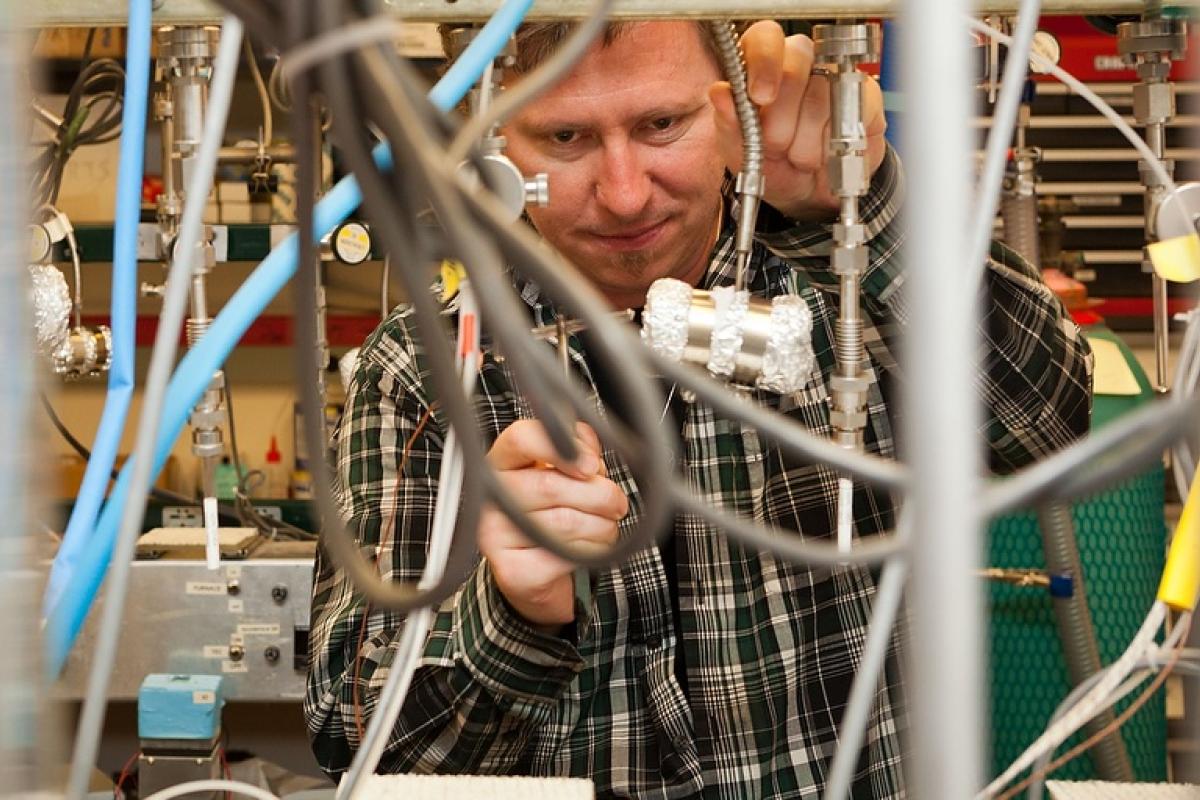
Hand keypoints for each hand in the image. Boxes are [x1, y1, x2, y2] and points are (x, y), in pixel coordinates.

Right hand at [478, 420, 628, 630]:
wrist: (538, 571)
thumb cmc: (555, 510)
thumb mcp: (565, 471)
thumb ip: (577, 446)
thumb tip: (586, 443)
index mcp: (504, 460)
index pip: (522, 438)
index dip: (564, 449)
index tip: (591, 466)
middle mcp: (492, 495)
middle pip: (552, 485)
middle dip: (600, 495)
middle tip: (616, 503)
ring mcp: (495, 534)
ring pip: (566, 523)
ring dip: (603, 526)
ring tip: (604, 526)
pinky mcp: (512, 570)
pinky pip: (565, 556)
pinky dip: (592, 553)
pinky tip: (590, 550)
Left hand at [709, 20, 886, 220]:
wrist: (806, 195)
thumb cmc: (772, 163)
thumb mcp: (741, 150)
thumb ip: (729, 121)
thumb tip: (720, 93)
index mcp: (763, 66)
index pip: (765, 38)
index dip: (764, 63)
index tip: (760, 97)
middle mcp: (801, 64)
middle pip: (795, 63)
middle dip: (781, 116)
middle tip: (775, 144)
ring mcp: (836, 78)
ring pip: (821, 94)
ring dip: (805, 140)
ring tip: (798, 156)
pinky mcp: (866, 98)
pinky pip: (853, 110)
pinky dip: (834, 142)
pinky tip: (825, 152)